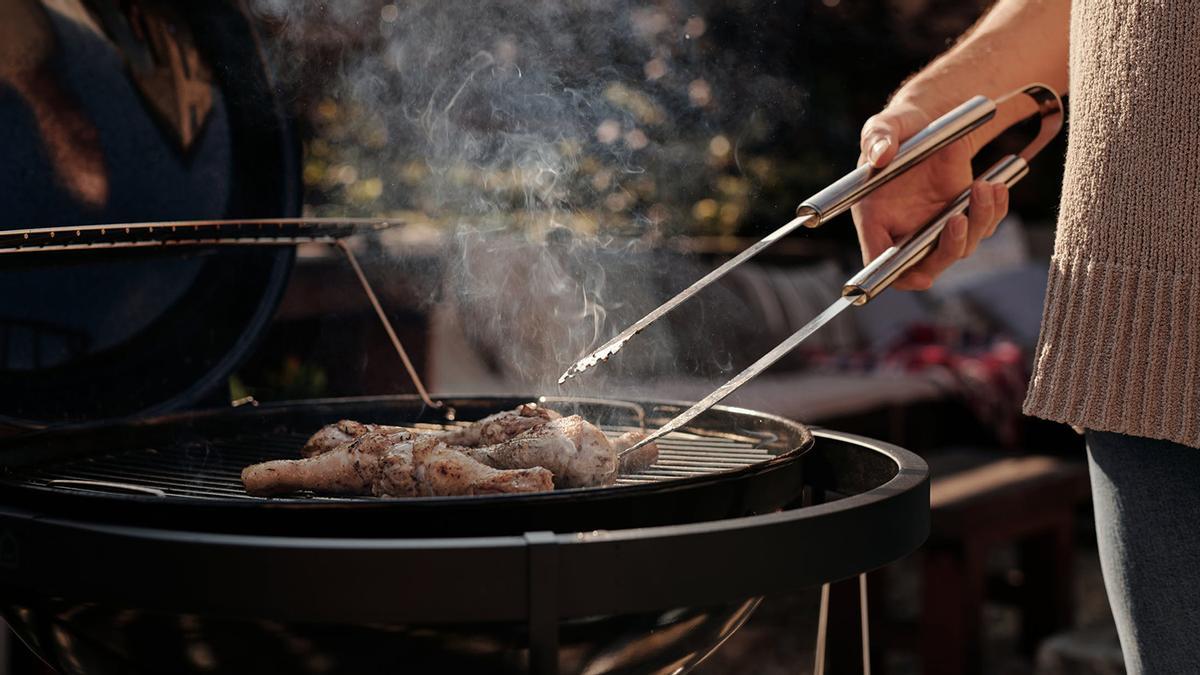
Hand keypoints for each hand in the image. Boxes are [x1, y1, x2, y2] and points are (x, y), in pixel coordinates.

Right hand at [850, 100, 1008, 289]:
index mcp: (875, 219)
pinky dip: (995, 210)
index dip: (899, 277)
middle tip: (959, 219)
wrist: (930, 121)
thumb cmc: (900, 129)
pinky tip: (996, 186)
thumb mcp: (884, 126)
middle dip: (949, 248)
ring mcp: (937, 228)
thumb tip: (880, 155)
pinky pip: (985, 225)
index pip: (881, 263)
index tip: (921, 278)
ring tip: (984, 187)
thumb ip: (878, 138)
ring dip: (978, 221)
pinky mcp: (964, 216)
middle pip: (927, 264)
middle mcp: (905, 231)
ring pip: (963, 246)